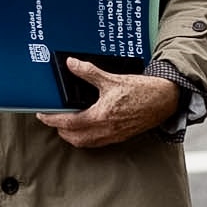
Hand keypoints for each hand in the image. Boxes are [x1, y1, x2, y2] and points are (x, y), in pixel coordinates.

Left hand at [37, 60, 178, 146]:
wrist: (164, 100)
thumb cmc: (142, 91)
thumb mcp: (112, 79)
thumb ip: (89, 72)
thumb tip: (72, 64)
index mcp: (100, 117)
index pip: (67, 123)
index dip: (51, 120)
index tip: (42, 115)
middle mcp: (105, 130)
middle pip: (73, 137)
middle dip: (60, 129)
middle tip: (54, 117)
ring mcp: (112, 136)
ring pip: (84, 142)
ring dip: (72, 135)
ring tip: (67, 122)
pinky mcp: (119, 137)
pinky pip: (96, 143)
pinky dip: (86, 137)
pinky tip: (86, 126)